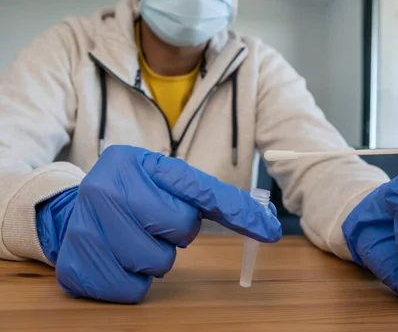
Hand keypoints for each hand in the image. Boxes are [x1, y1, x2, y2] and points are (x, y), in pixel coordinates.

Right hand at [36, 145, 280, 302]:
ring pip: (157, 263)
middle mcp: (105, 188)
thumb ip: (213, 197)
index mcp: (137, 162)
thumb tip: (267, 223)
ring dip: (156, 258)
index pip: (199, 189)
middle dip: (178, 233)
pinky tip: (121, 260)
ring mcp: (84, 226)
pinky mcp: (75, 265)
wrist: (73, 209)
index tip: (270, 230)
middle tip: (157, 223)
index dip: (238, 211)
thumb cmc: (135, 194)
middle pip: (180, 228)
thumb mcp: (167, 182)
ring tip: (137, 239)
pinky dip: (135, 281)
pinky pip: (132, 289)